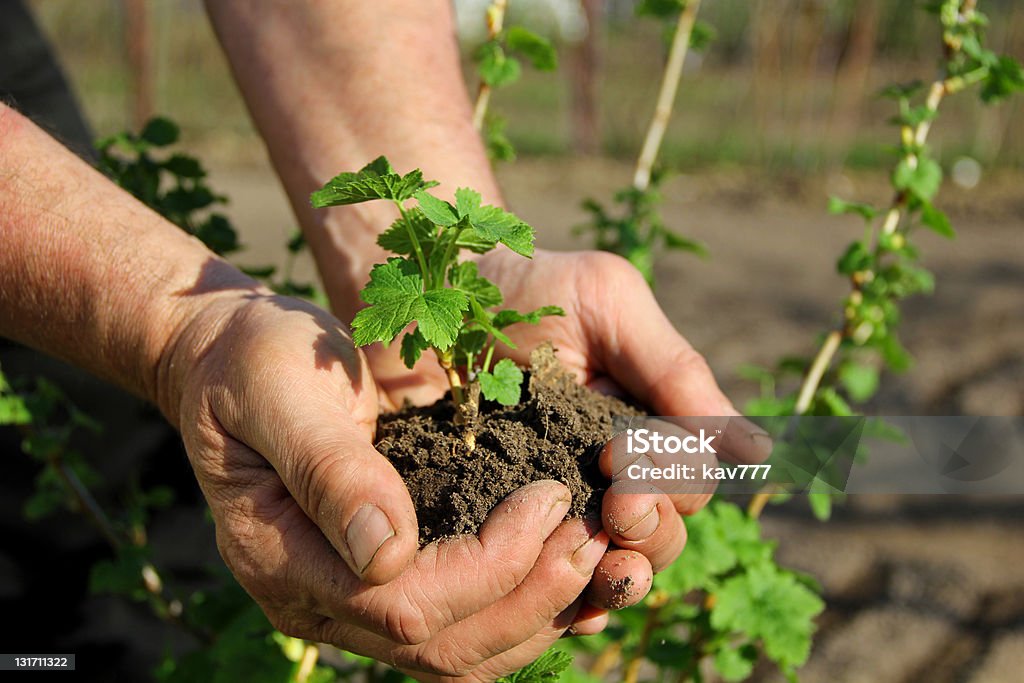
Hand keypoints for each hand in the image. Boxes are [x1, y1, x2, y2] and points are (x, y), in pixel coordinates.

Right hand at [160, 287, 609, 678]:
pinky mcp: (379, 582)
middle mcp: (313, 599)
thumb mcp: (281, 390)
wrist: (234, 360)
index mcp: (280, 555)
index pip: (402, 601)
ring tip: (595, 557)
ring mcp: (345, 601)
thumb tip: (387, 551)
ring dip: (534, 616)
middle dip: (528, 597)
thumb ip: (329, 468)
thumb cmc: (254, 361)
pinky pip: (456, 627)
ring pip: (455, 654)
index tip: (548, 500)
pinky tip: (562, 571)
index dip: (488, 565)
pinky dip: (516, 609)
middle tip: (594, 537)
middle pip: (438, 646)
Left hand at [362, 249, 770, 618]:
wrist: (425, 292)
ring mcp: (551, 507)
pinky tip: (564, 608)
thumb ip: (674, 369)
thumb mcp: (607, 301)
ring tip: (602, 568)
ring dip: (617, 578)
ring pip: (609, 570)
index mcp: (642, 428)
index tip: (623, 457)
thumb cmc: (523, 287)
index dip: (670, 483)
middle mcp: (604, 476)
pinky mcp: (495, 527)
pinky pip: (543, 586)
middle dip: (650, 532)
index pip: (687, 484)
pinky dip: (564, 604)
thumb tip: (757, 448)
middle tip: (616, 507)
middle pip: (658, 537)